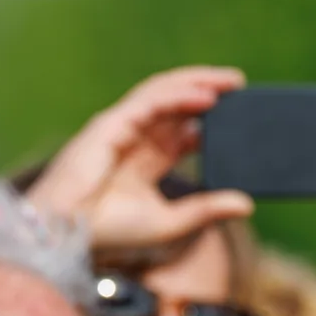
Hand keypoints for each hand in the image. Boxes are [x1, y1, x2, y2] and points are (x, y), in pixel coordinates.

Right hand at [25, 66, 253, 252]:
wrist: (67, 232)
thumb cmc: (110, 230)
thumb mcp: (172, 221)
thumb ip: (208, 210)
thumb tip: (247, 204)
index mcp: (146, 159)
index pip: (183, 129)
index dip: (209, 119)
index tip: (241, 115)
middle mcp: (134, 138)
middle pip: (176, 104)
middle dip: (208, 90)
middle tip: (241, 86)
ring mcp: (121, 127)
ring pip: (164, 93)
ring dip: (198, 83)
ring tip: (230, 82)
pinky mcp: (111, 124)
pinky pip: (150, 102)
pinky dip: (179, 97)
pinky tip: (206, 97)